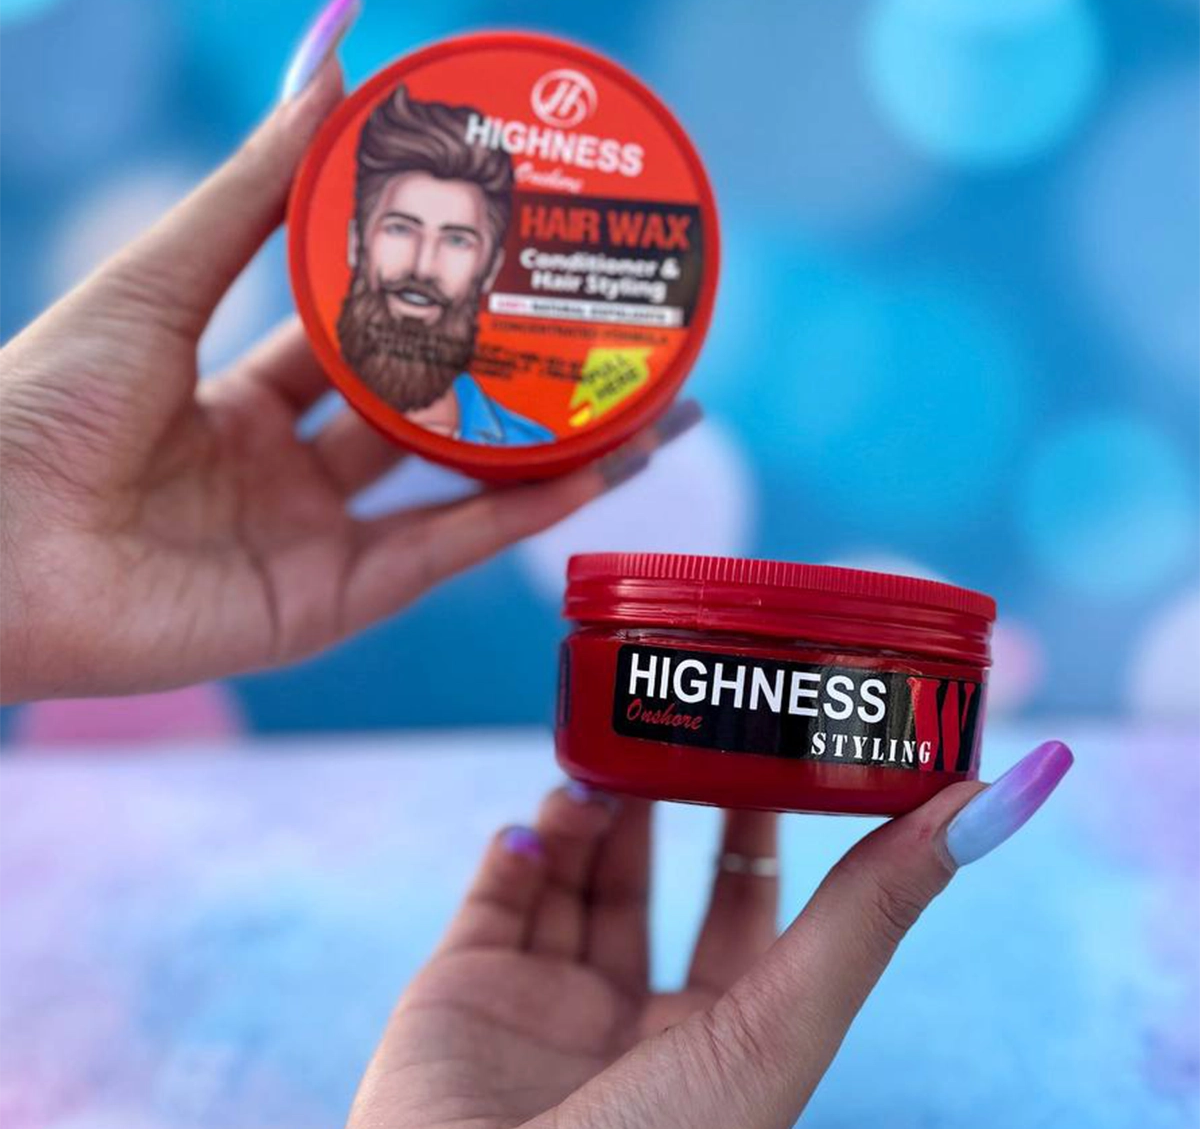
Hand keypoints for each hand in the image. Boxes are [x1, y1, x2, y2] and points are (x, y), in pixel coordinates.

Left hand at [0, 19, 694, 700]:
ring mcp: (315, 542)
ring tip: (654, 408)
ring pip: (460, 492)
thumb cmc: (41, 406)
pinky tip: (595, 469)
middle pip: (435, 420)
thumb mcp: (162, 279)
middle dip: (525, 386)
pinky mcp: (328, 606)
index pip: (367, 343)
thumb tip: (335, 61)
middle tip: (612, 337)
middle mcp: (290, 474)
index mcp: (242, 400)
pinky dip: (520, 514)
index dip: (443, 305)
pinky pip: (442, 552)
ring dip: (558, 456)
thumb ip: (255, 186)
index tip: (516, 263)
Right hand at [347, 742, 1071, 1128]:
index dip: (759, 828)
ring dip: (589, 813)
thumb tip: (985, 807)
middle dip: (664, 803)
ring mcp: (542, 1002)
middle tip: (675, 726)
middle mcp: (630, 1019)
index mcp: (715, 1040)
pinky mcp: (458, 989)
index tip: (770, 742)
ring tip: (602, 765)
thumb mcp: (777, 1026)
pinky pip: (491, 896)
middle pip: (656, 883)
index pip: (747, 909)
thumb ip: (867, 915)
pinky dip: (516, 847)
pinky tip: (538, 822)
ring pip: (573, 876)